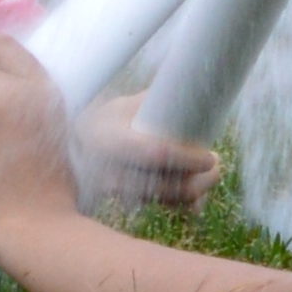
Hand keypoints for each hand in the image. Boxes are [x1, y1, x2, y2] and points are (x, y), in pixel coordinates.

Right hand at [74, 89, 222, 212]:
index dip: (187, 158)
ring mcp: (118, 193)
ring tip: (212, 174)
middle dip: (198, 181)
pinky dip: (183, 203)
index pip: (156, 154)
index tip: (210, 155)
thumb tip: (192, 84)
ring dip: (194, 191)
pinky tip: (199, 197)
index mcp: (113, 140)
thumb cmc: (105, 121)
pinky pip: (160, 207)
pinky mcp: (125, 203)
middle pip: (164, 186)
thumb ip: (153, 102)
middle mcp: (113, 172)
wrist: (74, 150)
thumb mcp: (123, 106)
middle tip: (217, 165)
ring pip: (164, 200)